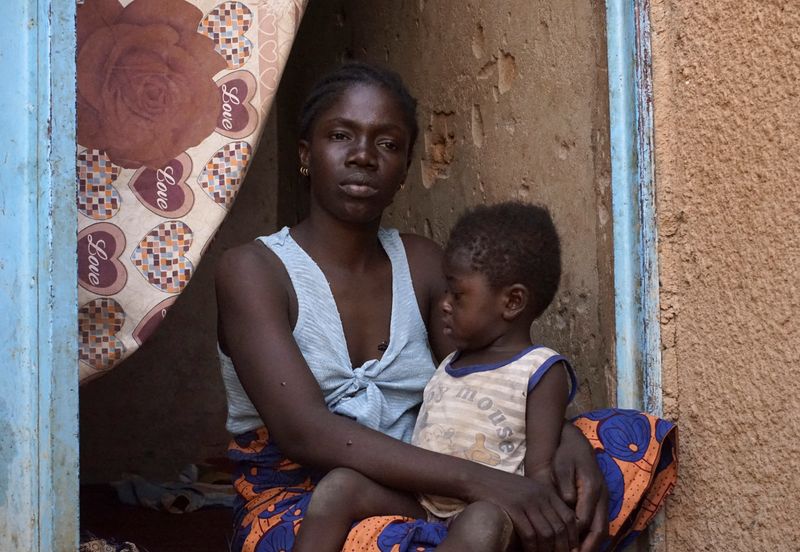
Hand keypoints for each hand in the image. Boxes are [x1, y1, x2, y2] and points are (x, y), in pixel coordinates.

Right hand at [473, 469, 577, 551]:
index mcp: (545, 491)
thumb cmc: (500, 489)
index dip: (573, 536)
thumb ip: (540, 505)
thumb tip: (553, 528)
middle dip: (562, 548)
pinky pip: (529, 534)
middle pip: (560, 527)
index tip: (571, 550)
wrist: (476, 478)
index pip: (569, 517)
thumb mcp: (525, 492)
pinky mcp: (513, 508)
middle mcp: (539, 496)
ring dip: (547, 551)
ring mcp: (526, 501)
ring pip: (547, 533)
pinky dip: (532, 548)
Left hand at [552, 423, 607, 551]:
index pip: (584, 519)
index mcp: (592, 488)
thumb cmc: (566, 454)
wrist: (577, 442)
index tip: (561, 544)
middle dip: (588, 547)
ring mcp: (604, 500)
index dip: (574, 534)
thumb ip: (565, 485)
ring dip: (592, 545)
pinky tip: (580, 545)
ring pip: (603, 529)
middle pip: (599, 529)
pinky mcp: (601, 502)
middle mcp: (602, 497)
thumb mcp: (562, 465)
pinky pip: (600, 524)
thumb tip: (568, 503)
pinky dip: (593, 537)